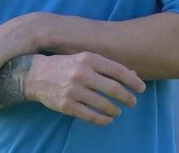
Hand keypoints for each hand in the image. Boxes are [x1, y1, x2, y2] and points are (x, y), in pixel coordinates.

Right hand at [27, 52, 145, 124]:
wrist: (36, 75)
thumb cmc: (66, 65)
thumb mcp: (85, 60)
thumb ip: (107, 67)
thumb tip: (132, 75)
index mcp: (89, 59)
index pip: (117, 70)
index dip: (132, 81)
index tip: (141, 88)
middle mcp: (82, 73)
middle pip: (113, 89)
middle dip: (127, 97)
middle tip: (133, 102)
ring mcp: (73, 90)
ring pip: (103, 104)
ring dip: (115, 110)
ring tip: (119, 111)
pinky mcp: (66, 105)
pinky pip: (90, 115)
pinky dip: (102, 119)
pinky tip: (108, 120)